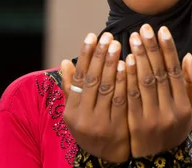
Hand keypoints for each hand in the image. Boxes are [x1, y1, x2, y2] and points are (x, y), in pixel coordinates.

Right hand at [60, 32, 129, 162]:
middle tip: (107, 36)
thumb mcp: (77, 111)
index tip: (92, 36)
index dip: (85, 55)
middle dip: (99, 55)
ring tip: (117, 44)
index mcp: (71, 110)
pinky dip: (123, 81)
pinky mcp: (117, 127)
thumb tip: (64, 62)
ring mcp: (100, 123)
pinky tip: (128, 64)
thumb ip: (71, 88)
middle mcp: (82, 117)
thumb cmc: (92, 127)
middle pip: (91, 80)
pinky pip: (121, 100)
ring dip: (111, 64)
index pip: (78, 77)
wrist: (108, 157)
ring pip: (106, 88)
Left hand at [125, 24, 191, 157]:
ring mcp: (153, 118)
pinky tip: (124, 61)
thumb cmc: (175, 128)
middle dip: (151, 49)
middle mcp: (171, 111)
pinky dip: (128, 77)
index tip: (161, 30)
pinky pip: (131, 97)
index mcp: (185, 105)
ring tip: (133, 38)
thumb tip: (188, 56)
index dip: (168, 50)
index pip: (176, 71)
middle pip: (160, 74)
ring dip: (139, 58)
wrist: (159, 160)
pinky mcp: (136, 124)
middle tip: (143, 28)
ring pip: (145, 83)